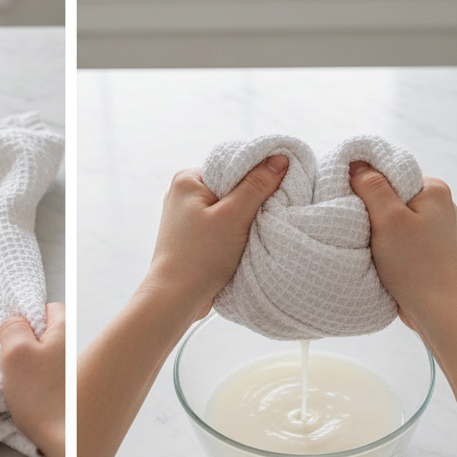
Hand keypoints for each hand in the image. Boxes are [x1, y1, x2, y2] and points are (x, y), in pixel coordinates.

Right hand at [0, 302, 65, 456]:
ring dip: (29, 366)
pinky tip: (30, 397)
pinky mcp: (68, 390)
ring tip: (21, 383)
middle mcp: (74, 346)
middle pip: (46, 333)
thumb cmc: (40, 394)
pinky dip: (36, 383)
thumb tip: (15, 320)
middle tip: (14, 363)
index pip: (49, 307)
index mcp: (65, 330)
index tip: (14, 337)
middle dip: (26, 344)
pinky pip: (47, 376)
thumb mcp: (16, 352)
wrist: (64, 440)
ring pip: (45, 356)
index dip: (28, 318)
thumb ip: (13, 328)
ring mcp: (72, 369)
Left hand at [143, 155, 287, 325]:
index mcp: (188, 179)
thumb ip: (258, 186)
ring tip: (252, 233)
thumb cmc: (200, 257)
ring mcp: (186, 215)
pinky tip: (242, 244)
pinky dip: (235, 232)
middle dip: (251, 201)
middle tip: (267, 215)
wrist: (176, 298)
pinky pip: (221, 225)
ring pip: (228, 208)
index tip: (277, 190)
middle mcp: (183, 193)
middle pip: (232, 187)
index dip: (258, 176)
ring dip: (244, 220)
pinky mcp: (192, 235)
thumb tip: (280, 159)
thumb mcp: (235, 216)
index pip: (233, 165)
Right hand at [348, 162, 456, 334]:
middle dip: (369, 205)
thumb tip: (356, 163)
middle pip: (389, 192)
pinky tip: (374, 252)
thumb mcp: (387, 219)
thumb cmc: (415, 265)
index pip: (390, 170)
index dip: (365, 180)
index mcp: (434, 189)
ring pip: (391, 215)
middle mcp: (437, 204)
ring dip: (374, 226)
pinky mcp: (425, 247)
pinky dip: (382, 241)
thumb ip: (371, 187)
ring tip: (364, 240)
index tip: (345, 195)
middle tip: (353, 221)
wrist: (437, 311)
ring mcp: (432, 227)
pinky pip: (396, 234)